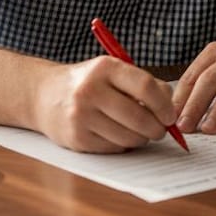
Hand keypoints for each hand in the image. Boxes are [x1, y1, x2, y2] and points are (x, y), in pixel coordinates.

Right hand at [31, 56, 176, 152]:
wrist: (43, 96)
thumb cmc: (88, 83)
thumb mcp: (112, 71)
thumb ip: (143, 84)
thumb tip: (172, 109)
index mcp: (104, 67)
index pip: (145, 87)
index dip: (164, 105)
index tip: (171, 115)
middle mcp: (90, 90)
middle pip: (139, 117)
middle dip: (157, 128)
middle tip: (160, 129)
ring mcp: (81, 115)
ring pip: (129, 137)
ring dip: (141, 139)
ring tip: (139, 131)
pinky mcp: (77, 138)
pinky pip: (114, 148)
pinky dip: (123, 145)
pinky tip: (117, 134)